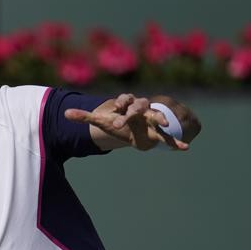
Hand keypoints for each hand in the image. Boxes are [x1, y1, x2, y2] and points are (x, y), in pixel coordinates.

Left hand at [65, 93, 189, 150]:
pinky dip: (176, 143)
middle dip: (134, 112)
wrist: (131, 125)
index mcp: (127, 104)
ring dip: (162, 119)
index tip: (114, 109)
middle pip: (141, 106)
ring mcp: (150, 120)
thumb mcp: (99, 119)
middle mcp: (141, 109)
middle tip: (124, 120)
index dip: (120, 103)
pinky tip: (184, 149)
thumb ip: (84, 116)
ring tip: (166, 124)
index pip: (124, 100)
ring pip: (157, 117)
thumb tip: (65, 113)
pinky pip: (167, 137)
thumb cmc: (115, 120)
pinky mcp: (156, 132)